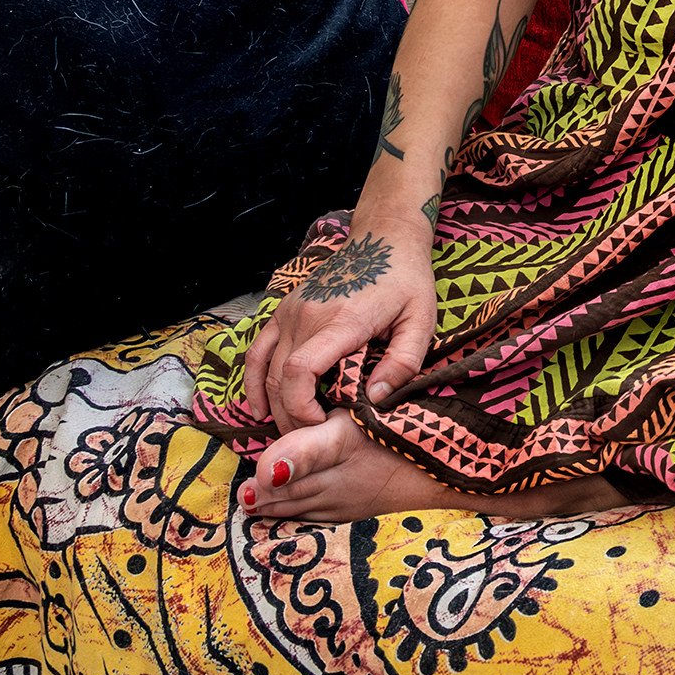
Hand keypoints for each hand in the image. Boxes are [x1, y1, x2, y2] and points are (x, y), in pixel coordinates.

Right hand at [242, 216, 436, 434]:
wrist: (384, 239)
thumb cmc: (406, 280)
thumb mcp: (421, 321)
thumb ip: (403, 363)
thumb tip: (376, 400)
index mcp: (341, 320)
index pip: (300, 371)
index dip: (303, 408)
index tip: (324, 424)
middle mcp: (307, 315)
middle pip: (279, 378)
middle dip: (291, 416)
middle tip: (314, 436)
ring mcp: (290, 311)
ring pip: (265, 369)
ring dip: (274, 405)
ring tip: (292, 428)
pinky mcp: (283, 310)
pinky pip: (257, 350)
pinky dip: (253, 381)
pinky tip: (260, 407)